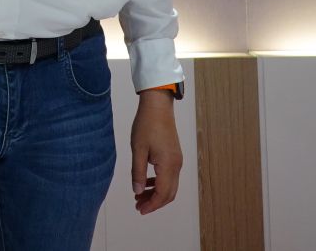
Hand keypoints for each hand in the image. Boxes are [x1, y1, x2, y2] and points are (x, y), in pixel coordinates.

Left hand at [130, 91, 181, 214]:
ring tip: (139, 195)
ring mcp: (177, 160)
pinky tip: (147, 181)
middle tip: (138, 205)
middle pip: (169, 193)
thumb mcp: (138, 149)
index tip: (139, 209)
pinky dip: (159, 183)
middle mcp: (176, 165)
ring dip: (156, 193)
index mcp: (168, 165)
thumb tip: (137, 192)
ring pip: (170, 185)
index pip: (163, 194)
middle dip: (154, 202)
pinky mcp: (174, 155)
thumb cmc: (146, 125)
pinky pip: (169, 176)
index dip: (152, 205)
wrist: (158, 106)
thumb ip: (138, 172)